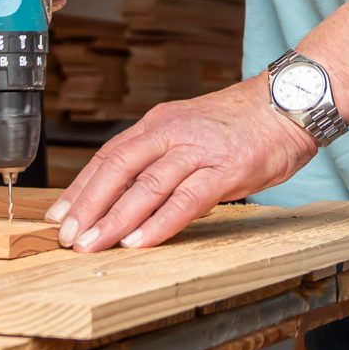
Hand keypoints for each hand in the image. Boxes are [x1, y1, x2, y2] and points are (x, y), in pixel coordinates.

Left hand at [47, 82, 318, 251]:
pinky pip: (186, 200)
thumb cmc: (242, 124)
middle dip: (89, 206)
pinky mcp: (226, 170)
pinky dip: (161, 223)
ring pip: (147, 186)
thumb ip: (161, 156)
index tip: (59, 215)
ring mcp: (199, 150)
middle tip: (68, 237)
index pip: (109, 156)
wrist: (290, 104)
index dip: (81, 187)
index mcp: (160, 123)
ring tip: (94, 245)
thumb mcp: (191, 131)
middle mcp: (173, 133)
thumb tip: (125, 193)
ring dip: (116, 219)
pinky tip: (141, 241)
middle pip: (119, 169)